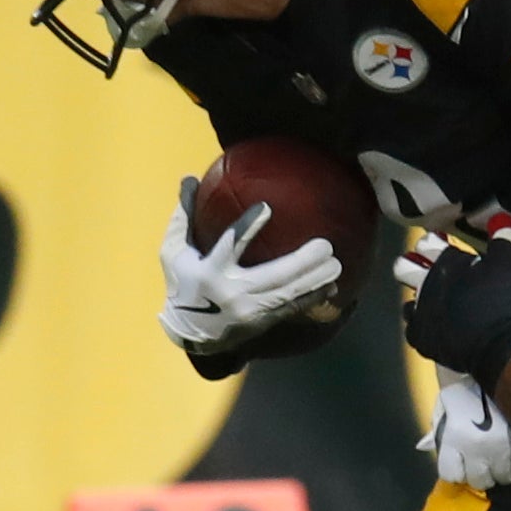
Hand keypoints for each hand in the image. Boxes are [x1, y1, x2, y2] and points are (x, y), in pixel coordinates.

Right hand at [158, 178, 342, 351]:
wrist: (190, 332)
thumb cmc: (182, 283)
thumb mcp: (174, 250)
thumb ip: (184, 216)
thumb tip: (188, 177)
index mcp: (210, 269)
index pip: (229, 244)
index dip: (247, 227)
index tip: (267, 207)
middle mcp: (232, 291)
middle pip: (273, 276)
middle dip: (302, 262)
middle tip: (326, 245)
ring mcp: (249, 309)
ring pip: (288, 293)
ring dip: (315, 279)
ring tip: (336, 264)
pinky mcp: (262, 321)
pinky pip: (292, 308)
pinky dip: (313, 297)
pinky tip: (332, 286)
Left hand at [399, 233, 510, 383]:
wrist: (500, 345)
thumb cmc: (505, 299)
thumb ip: (502, 238)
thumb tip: (498, 218)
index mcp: (446, 262)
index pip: (428, 244)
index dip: (433, 243)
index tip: (439, 245)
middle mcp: (426, 283)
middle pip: (403, 267)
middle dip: (411, 266)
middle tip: (425, 271)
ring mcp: (421, 312)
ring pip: (407, 301)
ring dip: (419, 300)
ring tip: (436, 305)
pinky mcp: (421, 338)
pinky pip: (414, 329)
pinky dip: (425, 327)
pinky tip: (436, 328)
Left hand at [421, 372, 510, 488]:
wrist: (497, 356)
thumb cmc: (468, 381)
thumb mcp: (445, 402)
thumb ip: (437, 426)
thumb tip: (425, 446)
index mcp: (454, 436)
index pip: (452, 474)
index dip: (458, 469)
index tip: (464, 463)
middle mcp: (478, 445)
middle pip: (480, 480)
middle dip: (483, 472)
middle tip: (488, 459)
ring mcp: (506, 445)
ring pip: (507, 478)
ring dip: (506, 470)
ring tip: (507, 456)